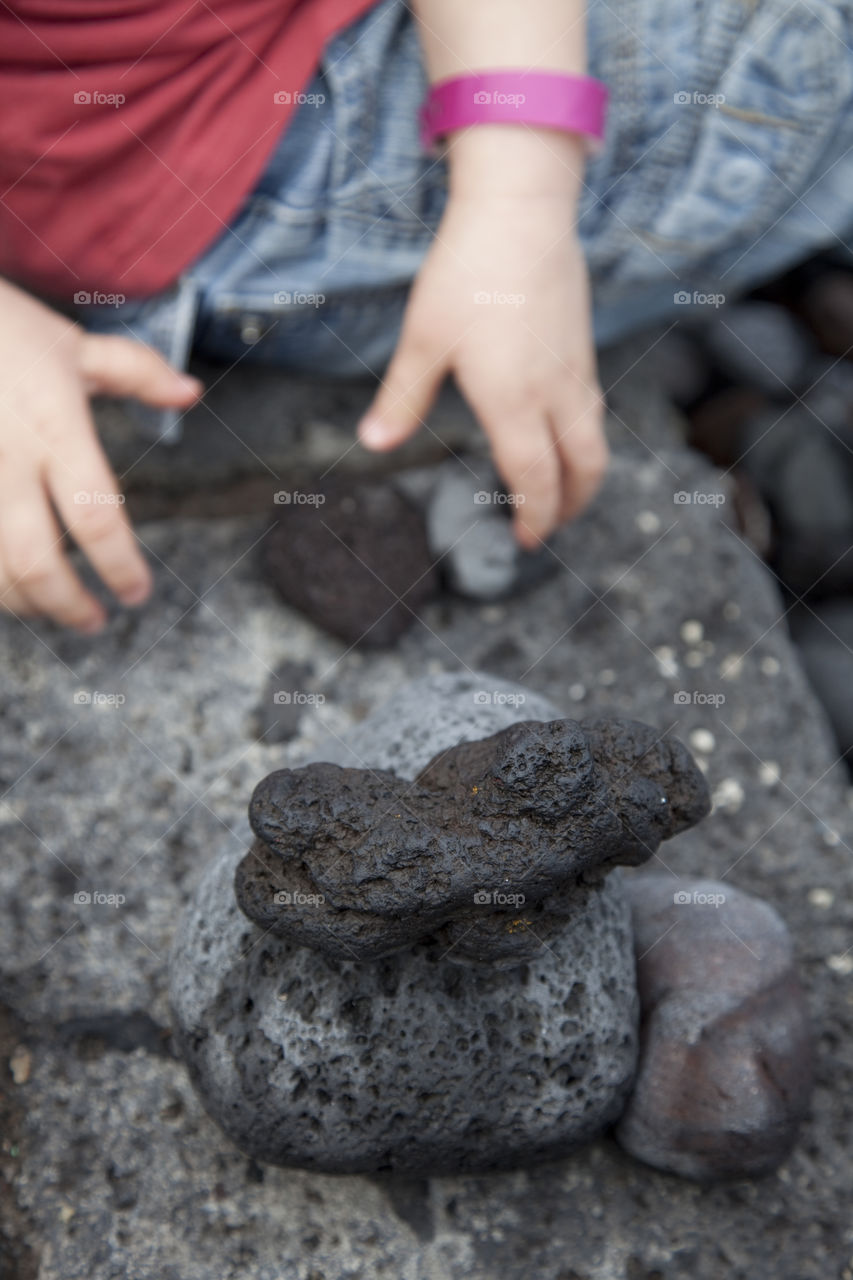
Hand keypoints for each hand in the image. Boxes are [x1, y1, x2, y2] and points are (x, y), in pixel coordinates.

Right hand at [0, 278, 201, 630]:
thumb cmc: (0, 329)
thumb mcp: (70, 343)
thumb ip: (135, 371)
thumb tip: (191, 392)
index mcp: (54, 429)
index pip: (97, 516)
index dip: (120, 566)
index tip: (137, 593)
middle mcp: (6, 462)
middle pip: (37, 560)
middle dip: (69, 605)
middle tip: (96, 621)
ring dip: (25, 602)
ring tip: (52, 608)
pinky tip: (8, 586)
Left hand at [357, 190, 607, 547]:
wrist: (521, 211)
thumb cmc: (468, 273)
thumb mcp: (423, 339)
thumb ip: (402, 398)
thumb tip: (373, 443)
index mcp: (514, 402)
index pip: (534, 479)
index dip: (533, 517)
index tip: (523, 539)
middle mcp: (555, 393)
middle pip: (583, 470)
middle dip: (569, 507)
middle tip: (546, 527)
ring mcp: (575, 370)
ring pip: (594, 440)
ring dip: (581, 476)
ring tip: (558, 490)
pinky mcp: (582, 347)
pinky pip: (592, 409)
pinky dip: (582, 439)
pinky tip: (560, 433)